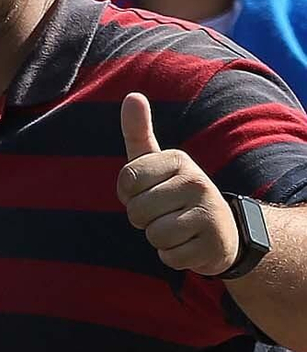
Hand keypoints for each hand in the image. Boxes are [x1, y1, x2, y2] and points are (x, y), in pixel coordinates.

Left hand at [118, 92, 239, 275]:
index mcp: (179, 160)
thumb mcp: (158, 162)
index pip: (126, 181)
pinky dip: (173, 256)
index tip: (148, 192)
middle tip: (165, 213)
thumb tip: (132, 95)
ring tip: (178, 228)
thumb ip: (139, 132)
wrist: (224, 231)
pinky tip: (189, 244)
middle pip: (137, 211)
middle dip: (143, 219)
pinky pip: (169, 256)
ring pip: (153, 235)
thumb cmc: (177, 193)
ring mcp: (209, 213)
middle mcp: (197, 181)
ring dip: (158, 238)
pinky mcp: (213, 244)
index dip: (129, 195)